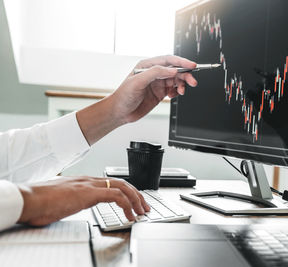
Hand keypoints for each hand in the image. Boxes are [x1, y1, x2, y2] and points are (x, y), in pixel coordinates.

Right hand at [17, 177, 149, 225]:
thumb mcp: (62, 200)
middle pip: (121, 182)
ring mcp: (89, 185)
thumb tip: (77, 204)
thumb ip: (73, 200)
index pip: (111, 183)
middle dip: (136, 195)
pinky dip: (127, 205)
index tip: (133, 202)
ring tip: (141, 212)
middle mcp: (89, 180)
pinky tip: (129, 215)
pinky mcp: (89, 193)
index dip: (126, 192)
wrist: (28, 199)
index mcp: (84, 182)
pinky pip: (116, 195)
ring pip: (122, 187)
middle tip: (144, 207)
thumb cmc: (40, 202)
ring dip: (135, 200)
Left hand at [76, 55, 197, 144]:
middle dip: (185, 75)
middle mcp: (154, 73)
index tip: (192, 65)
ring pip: (176, 80)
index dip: (181, 62)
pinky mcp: (160, 93)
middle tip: (192, 82)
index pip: (168, 60)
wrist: (120, 112)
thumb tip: (172, 70)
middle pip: (175, 70)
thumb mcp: (138, 81)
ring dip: (182, 84)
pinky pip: (174, 89)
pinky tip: (174, 95)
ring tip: (182, 91)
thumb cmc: (124, 96)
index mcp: (147, 65)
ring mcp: (157, 83)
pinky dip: (177, 92)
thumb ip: (156, 73)